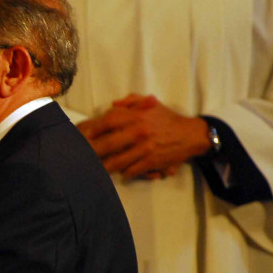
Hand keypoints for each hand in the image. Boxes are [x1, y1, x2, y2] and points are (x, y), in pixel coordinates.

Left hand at [76, 94, 209, 178]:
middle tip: (82, 155)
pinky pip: (130, 170)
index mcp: (137, 116)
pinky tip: (117, 172)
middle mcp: (139, 133)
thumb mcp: (151, 103)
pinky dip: (122, 172)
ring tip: (94, 167)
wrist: (190, 135)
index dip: (93, 128)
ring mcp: (144, 149)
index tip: (82, 134)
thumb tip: (113, 104)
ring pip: (116, 161)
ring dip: (104, 166)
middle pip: (108, 144)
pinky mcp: (150, 162)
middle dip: (93, 151)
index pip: (109, 121)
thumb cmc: (167, 118)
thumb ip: (131, 100)